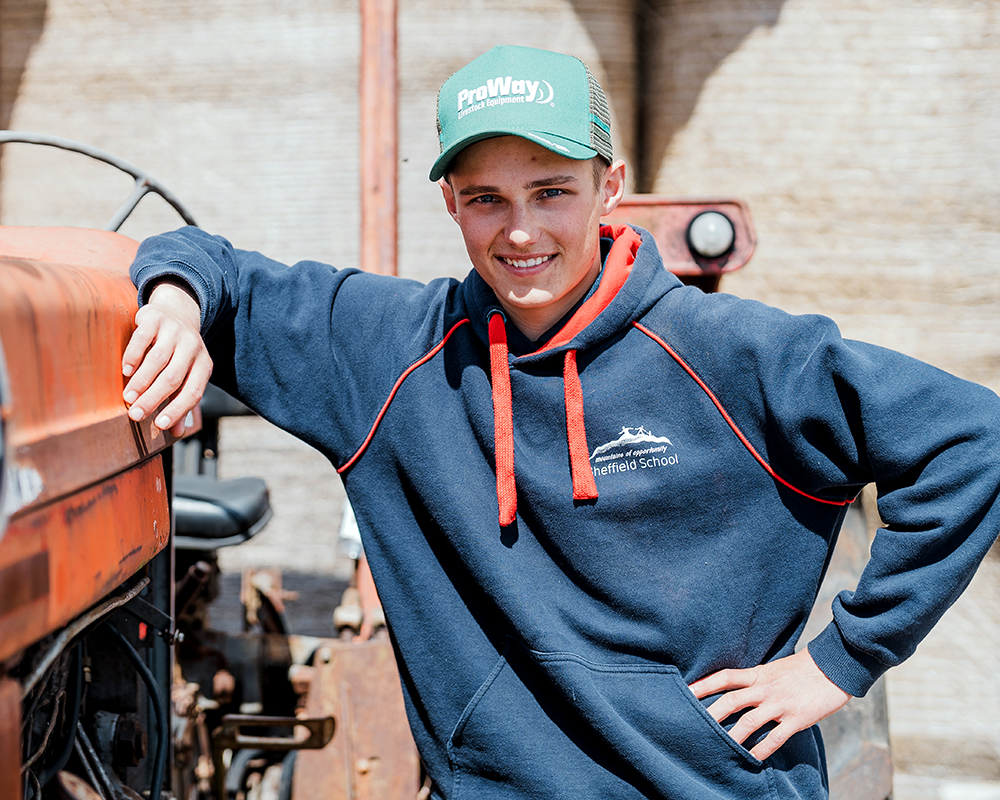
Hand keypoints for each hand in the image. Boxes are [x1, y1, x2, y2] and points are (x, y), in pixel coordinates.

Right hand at [122, 279, 211, 436]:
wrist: (175, 313)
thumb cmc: (179, 354)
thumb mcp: (186, 375)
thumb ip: (180, 401)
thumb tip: (177, 433)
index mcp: (203, 365)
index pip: (192, 392)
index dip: (178, 410)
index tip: (160, 425)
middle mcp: (192, 347)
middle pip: (173, 378)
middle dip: (153, 399)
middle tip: (135, 414)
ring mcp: (175, 331)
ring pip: (157, 360)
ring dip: (141, 382)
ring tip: (128, 398)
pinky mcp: (156, 318)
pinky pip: (143, 339)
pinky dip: (133, 356)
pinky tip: (125, 371)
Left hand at [688, 649, 849, 760]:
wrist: (834, 666)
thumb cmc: (801, 669)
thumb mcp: (772, 669)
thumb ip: (754, 680)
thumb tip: (734, 690)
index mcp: (758, 674)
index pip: (725, 677)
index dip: (704, 684)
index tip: (686, 691)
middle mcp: (765, 688)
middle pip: (731, 700)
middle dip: (711, 714)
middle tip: (691, 724)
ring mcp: (780, 703)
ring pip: (749, 721)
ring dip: (732, 736)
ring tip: (716, 747)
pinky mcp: (797, 718)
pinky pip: (775, 737)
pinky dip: (762, 748)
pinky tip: (752, 758)